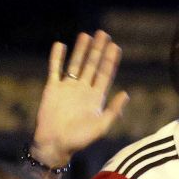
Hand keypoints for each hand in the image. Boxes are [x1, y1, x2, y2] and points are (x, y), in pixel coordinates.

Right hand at [32, 30, 129, 167]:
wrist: (55, 144)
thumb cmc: (79, 140)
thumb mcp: (101, 126)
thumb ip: (113, 110)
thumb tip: (125, 93)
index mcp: (96, 98)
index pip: (105, 74)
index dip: (111, 60)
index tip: (116, 46)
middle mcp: (83, 90)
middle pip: (92, 65)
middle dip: (98, 50)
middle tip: (103, 34)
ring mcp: (67, 88)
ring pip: (75, 64)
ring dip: (80, 50)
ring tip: (86, 35)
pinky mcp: (52, 89)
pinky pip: (55, 69)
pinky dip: (57, 58)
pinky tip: (60, 45)